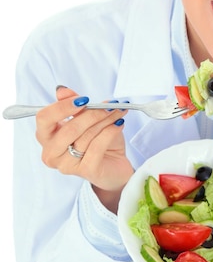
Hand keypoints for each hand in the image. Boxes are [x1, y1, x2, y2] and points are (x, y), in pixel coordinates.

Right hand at [35, 86, 133, 211]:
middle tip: (108, 106)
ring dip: (105, 120)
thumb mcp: (86, 120)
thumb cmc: (98, 142)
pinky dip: (110, 132)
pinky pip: (98, 146)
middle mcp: (52, 153)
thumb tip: (62, 90)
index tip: (83, 99)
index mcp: (47, 137)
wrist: (115, 167)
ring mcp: (67, 165)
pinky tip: (119, 124)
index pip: (44, 118)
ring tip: (117, 112)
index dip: (62, 107)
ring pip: (85, 136)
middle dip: (91, 114)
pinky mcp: (86, 171)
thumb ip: (74, 106)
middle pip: (68, 128)